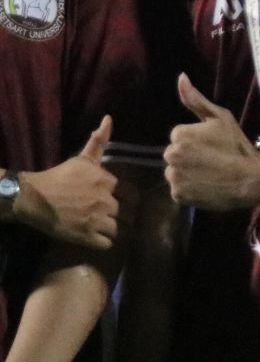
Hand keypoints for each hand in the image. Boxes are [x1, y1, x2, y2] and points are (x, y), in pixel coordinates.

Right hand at [13, 117, 116, 248]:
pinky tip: (94, 237)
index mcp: (107, 182)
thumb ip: (99, 141)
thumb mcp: (82, 158)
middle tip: (101, 213)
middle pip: (122, 211)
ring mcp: (95, 220)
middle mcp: (104, 201)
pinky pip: (107, 243)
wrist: (33, 197)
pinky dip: (103, 242)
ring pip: (117, 228)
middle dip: (114, 213)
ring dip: (110, 228)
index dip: (116, 196)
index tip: (107, 198)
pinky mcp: (85, 237)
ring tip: (98, 226)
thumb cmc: (58, 176)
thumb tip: (109, 118)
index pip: (125, 192)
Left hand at [165, 74, 259, 210]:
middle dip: (189, 155)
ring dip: (188, 172)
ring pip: (176, 172)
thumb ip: (196, 99)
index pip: (180, 135)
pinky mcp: (178, 196)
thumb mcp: (221, 117)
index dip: (197, 140)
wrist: (250, 179)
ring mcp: (173, 178)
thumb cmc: (237, 146)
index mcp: (179, 135)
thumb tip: (181, 76)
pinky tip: (207, 186)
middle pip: (175, 154)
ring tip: (210, 174)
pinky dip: (190, 188)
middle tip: (213, 160)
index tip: (214, 145)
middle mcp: (170, 156)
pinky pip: (180, 189)